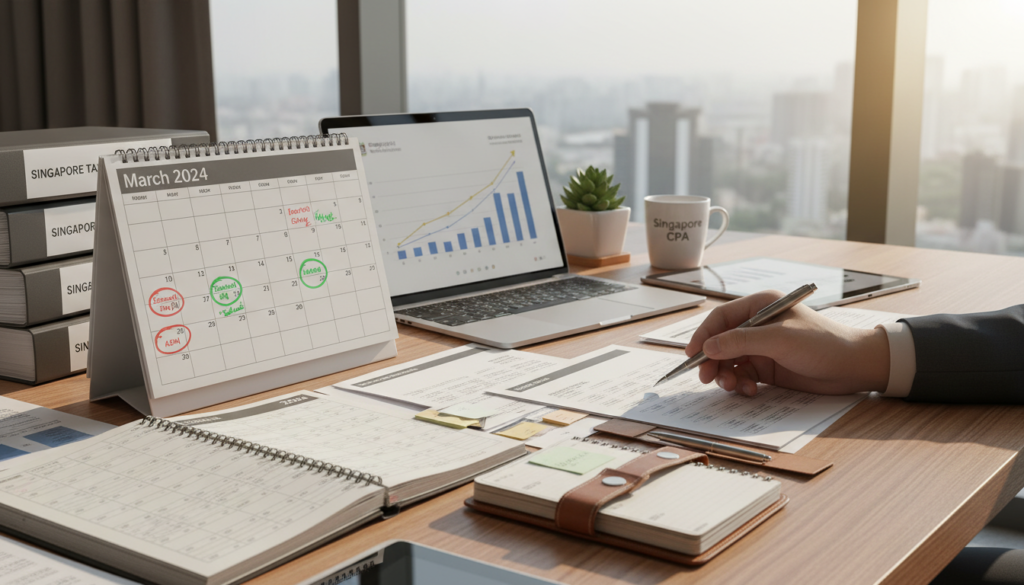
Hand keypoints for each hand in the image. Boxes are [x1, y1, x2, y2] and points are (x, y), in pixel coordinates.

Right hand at [685, 290, 890, 396]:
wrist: (853, 366)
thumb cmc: (822, 344)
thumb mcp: (779, 340)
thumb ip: (741, 342)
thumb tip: (708, 347)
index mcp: (760, 306)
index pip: (721, 319)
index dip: (703, 336)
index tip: (692, 355)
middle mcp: (757, 325)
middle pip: (721, 342)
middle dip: (712, 360)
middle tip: (706, 378)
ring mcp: (762, 347)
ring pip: (729, 361)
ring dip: (726, 375)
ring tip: (734, 387)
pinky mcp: (768, 367)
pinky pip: (743, 375)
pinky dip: (741, 384)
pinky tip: (751, 390)